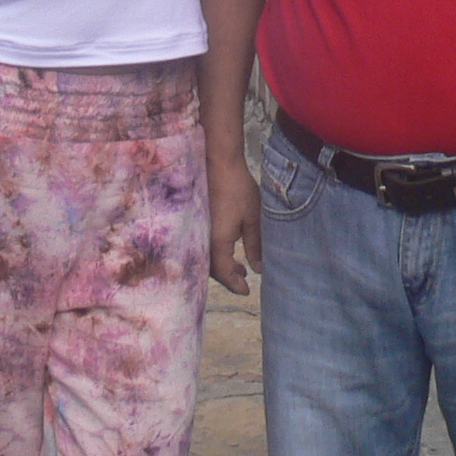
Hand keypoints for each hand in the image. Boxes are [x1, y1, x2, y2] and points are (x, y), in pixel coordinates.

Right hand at [208, 151, 262, 294]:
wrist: (218, 163)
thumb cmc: (238, 189)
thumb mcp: (253, 219)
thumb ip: (255, 246)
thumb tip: (258, 269)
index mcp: (217, 243)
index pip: (224, 273)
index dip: (235, 285)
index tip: (247, 291)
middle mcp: (203, 241)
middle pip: (212, 270)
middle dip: (228, 277)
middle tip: (245, 278)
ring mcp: (198, 232)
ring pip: (207, 259)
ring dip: (222, 266)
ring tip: (241, 266)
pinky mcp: (197, 223)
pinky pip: (204, 247)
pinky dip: (216, 254)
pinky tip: (229, 249)